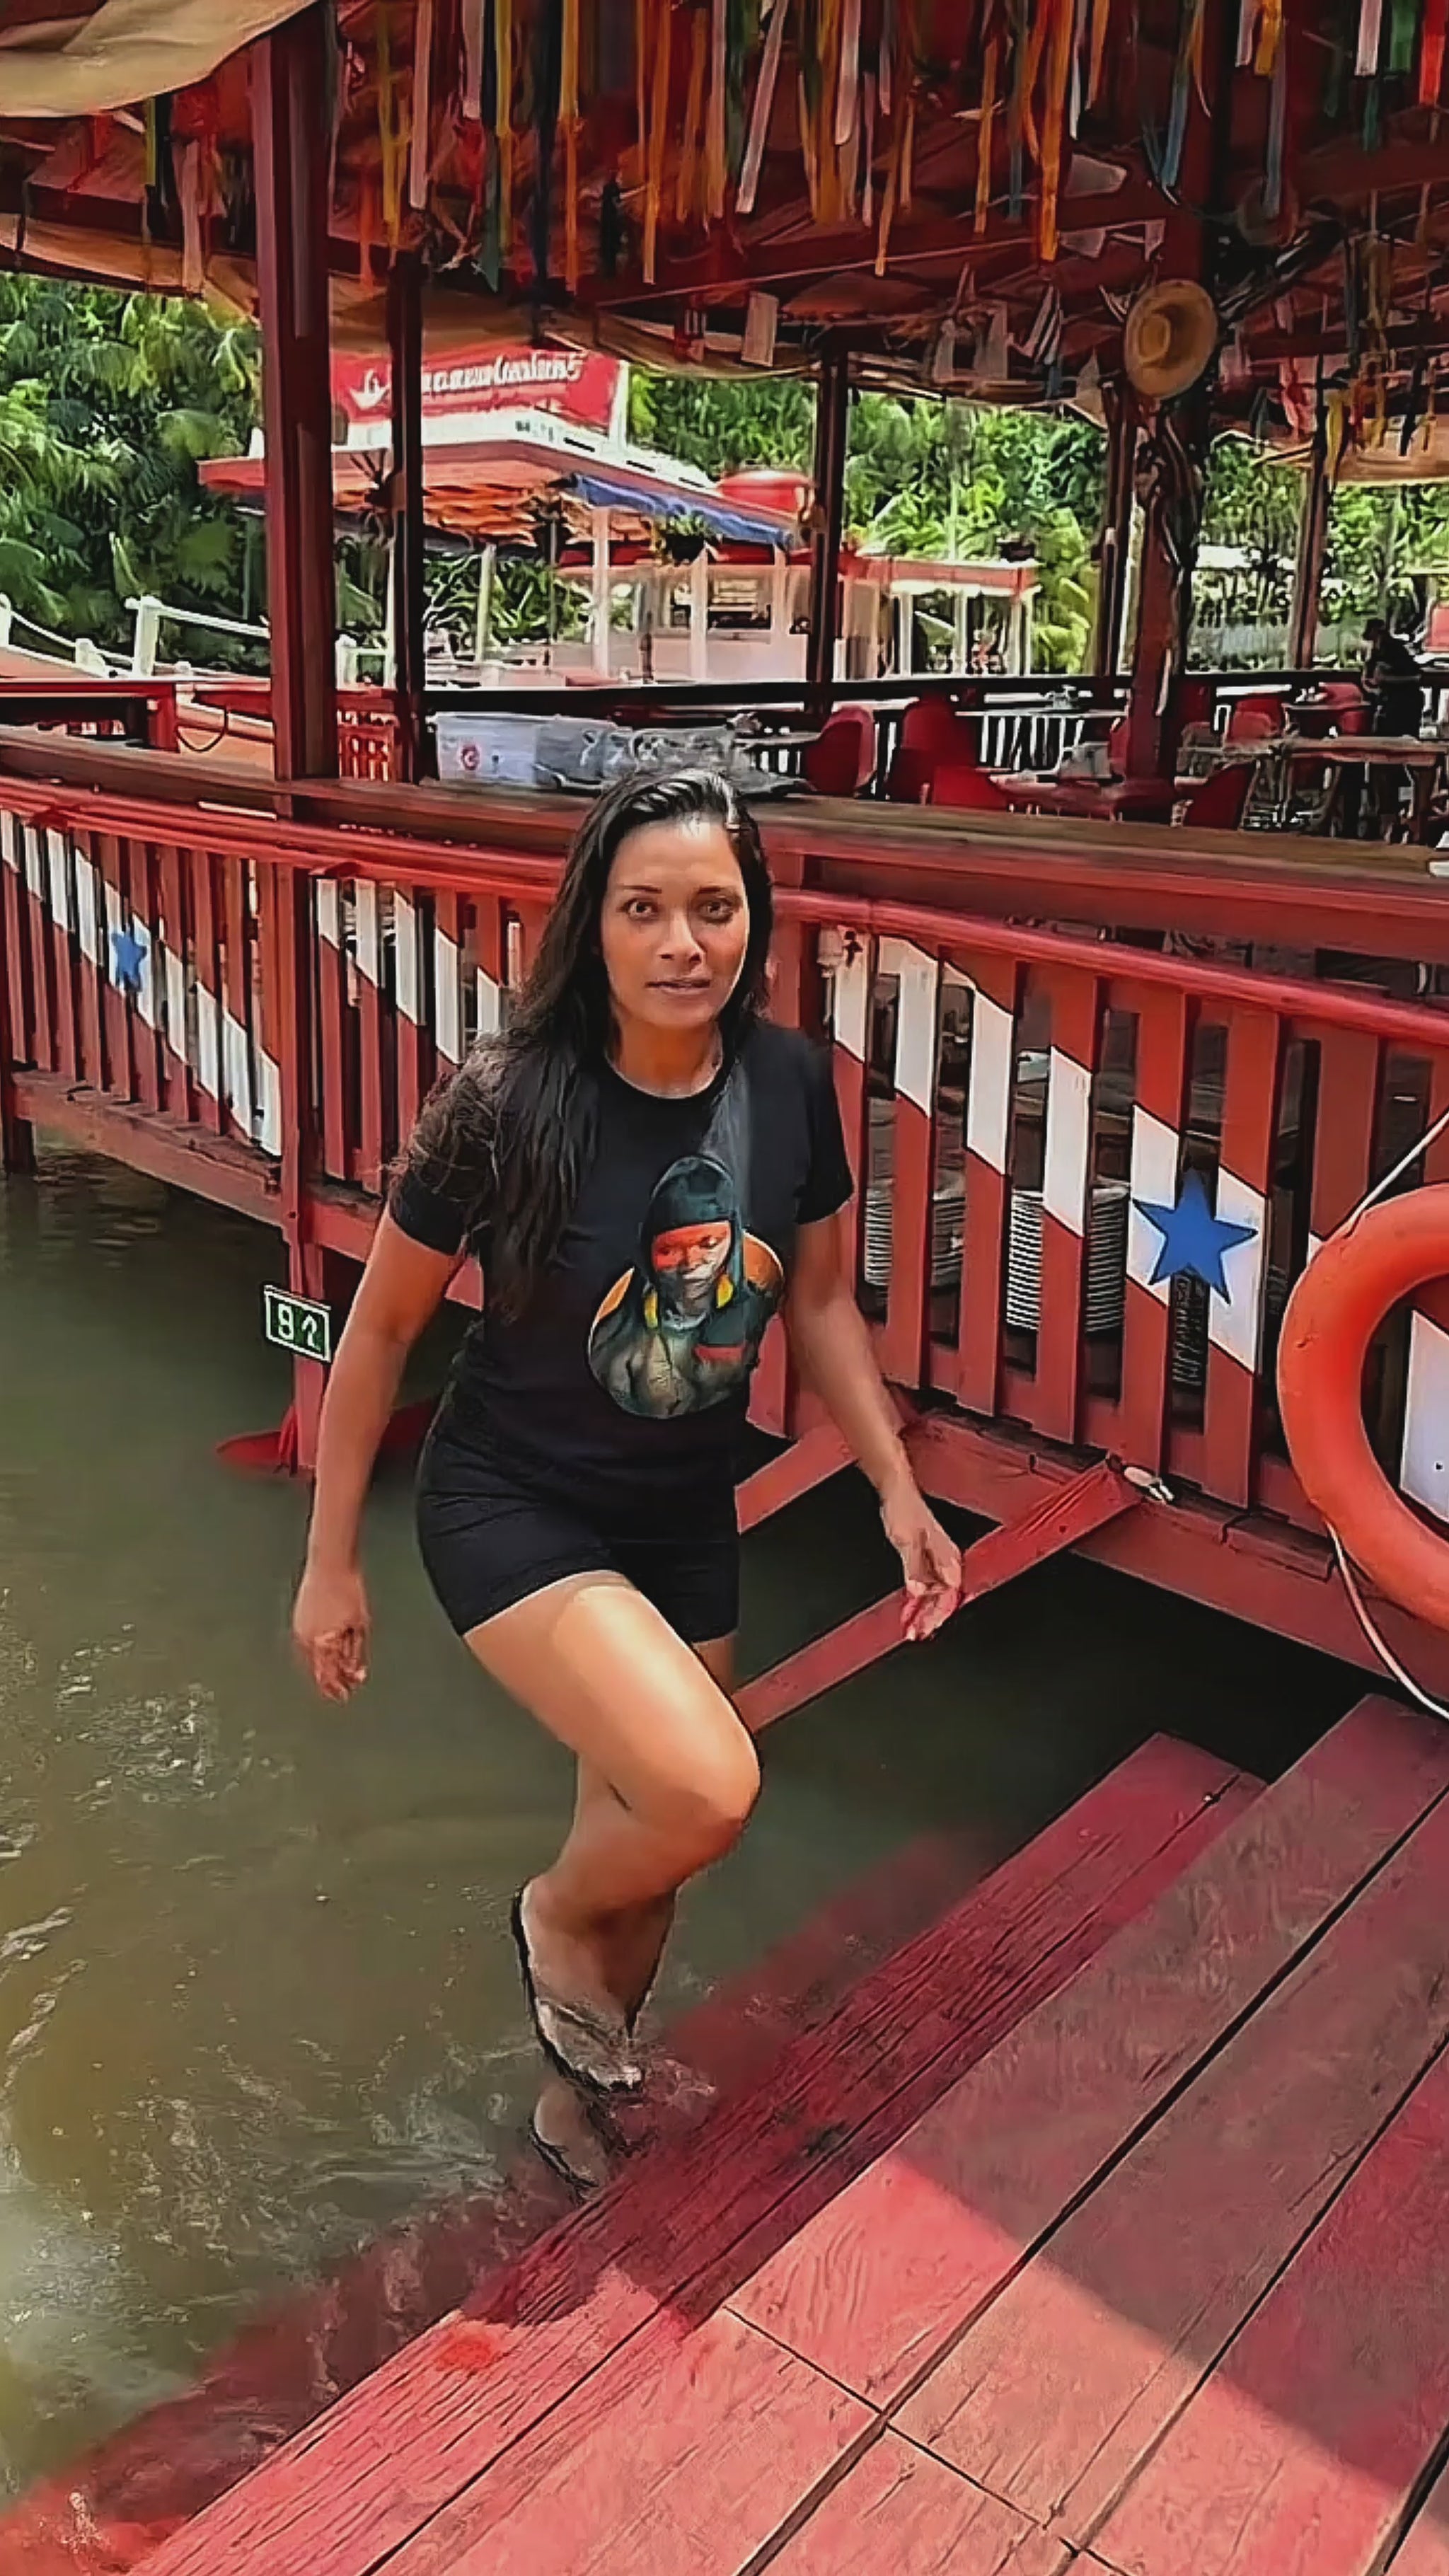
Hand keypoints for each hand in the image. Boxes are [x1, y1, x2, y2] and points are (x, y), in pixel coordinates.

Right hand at [292, 1559, 369, 1701]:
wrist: (330, 1564)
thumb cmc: (347, 1589)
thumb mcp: (360, 1625)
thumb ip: (356, 1653)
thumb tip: (356, 1673)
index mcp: (322, 1641)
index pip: (328, 1676)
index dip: (337, 1688)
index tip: (344, 1695)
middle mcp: (307, 1638)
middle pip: (317, 1669)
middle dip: (331, 1679)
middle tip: (343, 1685)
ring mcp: (300, 1627)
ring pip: (310, 1657)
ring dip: (324, 1664)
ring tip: (338, 1668)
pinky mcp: (298, 1618)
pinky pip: (306, 1643)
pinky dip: (317, 1650)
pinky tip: (327, 1648)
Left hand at [879, 1474, 960, 1641]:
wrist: (897, 1491)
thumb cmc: (904, 1509)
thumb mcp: (906, 1541)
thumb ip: (914, 1568)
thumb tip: (918, 1592)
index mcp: (949, 1557)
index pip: (950, 1595)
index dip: (937, 1615)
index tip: (922, 1629)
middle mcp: (948, 1561)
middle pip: (945, 1599)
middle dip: (930, 1618)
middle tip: (915, 1633)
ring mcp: (939, 1560)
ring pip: (937, 1594)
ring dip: (923, 1611)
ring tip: (911, 1627)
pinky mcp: (928, 1558)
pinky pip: (928, 1585)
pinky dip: (918, 1600)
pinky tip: (909, 1608)